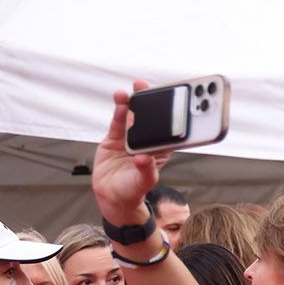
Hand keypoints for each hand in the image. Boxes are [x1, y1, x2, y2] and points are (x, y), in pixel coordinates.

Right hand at [92, 82, 167, 224]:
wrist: (112, 197)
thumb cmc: (133, 191)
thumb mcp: (143, 183)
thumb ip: (145, 171)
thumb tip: (144, 158)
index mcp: (159, 151)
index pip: (167, 130)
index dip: (170, 115)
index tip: (171, 101)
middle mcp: (145, 142)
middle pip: (149, 119)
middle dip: (149, 102)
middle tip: (147, 87)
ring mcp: (129, 139)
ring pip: (132, 117)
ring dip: (132, 103)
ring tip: (131, 92)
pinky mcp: (114, 139)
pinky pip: (117, 123)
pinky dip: (118, 112)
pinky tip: (120, 101)